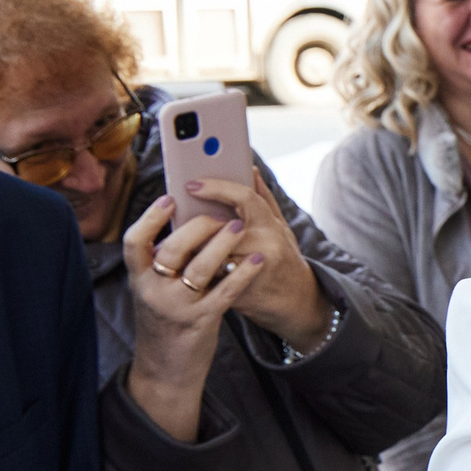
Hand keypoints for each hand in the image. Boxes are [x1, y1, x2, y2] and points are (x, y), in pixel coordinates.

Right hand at [121, 195, 251, 441]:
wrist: (165, 371)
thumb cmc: (165, 322)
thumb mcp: (153, 291)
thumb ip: (164, 264)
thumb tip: (188, 222)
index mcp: (138, 279)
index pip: (134, 242)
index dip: (150, 218)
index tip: (170, 199)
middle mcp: (153, 292)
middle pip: (172, 249)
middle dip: (198, 227)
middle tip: (218, 215)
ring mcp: (176, 308)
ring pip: (200, 268)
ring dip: (222, 243)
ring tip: (239, 226)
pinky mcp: (202, 322)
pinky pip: (225, 292)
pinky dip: (243, 273)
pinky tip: (258, 261)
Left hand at [190, 169, 334, 347]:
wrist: (296, 302)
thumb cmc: (286, 259)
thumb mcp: (280, 226)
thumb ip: (263, 198)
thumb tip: (249, 168)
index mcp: (271, 225)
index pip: (243, 198)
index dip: (216, 188)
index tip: (191, 185)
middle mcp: (264, 245)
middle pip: (219, 226)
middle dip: (195, 222)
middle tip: (175, 214)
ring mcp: (251, 271)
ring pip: (210, 252)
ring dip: (192, 245)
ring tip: (177, 239)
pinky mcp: (238, 292)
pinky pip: (209, 276)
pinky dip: (195, 268)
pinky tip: (184, 262)